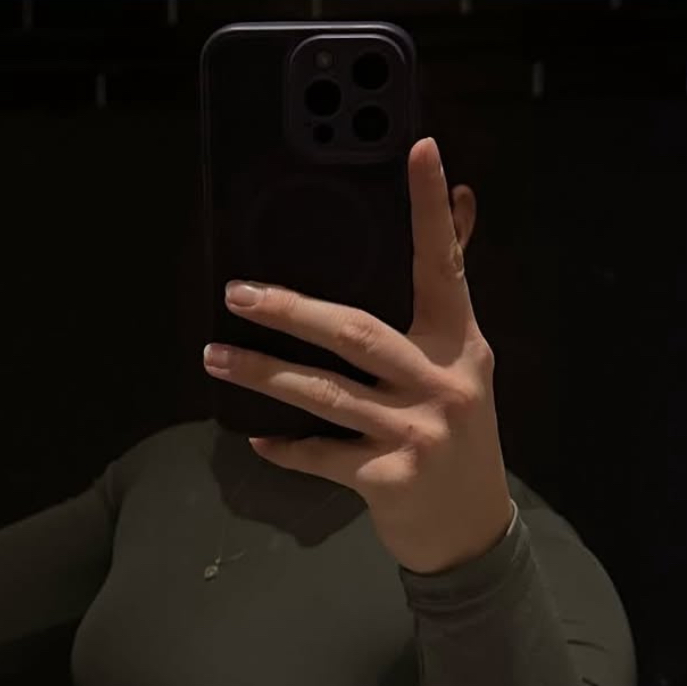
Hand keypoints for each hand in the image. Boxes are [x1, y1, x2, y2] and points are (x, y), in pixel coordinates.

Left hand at [202, 136, 514, 574]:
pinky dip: (285, 446)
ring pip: (324, 394)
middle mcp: (441, 384)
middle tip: (236, 293)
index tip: (421, 151)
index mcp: (460, 345)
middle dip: (290, 310)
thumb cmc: (458, 439)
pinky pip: (321, 455)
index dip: (430, 210)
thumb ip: (448, 290)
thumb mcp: (462, 364)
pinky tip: (254, 435)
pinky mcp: (388, 478)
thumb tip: (463, 202)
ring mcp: (415, 434)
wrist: (472, 532)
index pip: (444, 266)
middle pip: (356, 332)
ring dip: (263, 374)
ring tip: (214, 356)